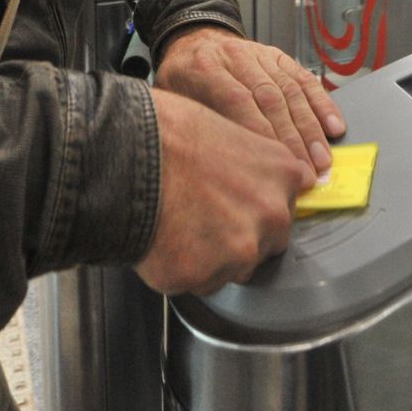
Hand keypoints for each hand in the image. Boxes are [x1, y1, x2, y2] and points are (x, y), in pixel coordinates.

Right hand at [135, 88, 301, 295]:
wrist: (126, 154)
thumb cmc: (169, 133)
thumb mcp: (231, 128)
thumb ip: (260, 162)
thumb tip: (273, 177)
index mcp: (282, 174)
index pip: (285, 205)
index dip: (256, 206)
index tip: (235, 202)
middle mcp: (272, 216)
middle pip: (266, 244)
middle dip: (240, 237)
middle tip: (203, 215)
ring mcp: (239, 251)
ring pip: (232, 269)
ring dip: (211, 256)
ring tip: (178, 224)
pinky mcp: (202, 276)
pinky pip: (196, 282)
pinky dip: (180, 267)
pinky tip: (162, 239)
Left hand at [156, 26, 344, 186]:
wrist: (192, 40)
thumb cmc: (182, 80)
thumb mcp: (172, 100)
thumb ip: (194, 124)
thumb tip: (219, 165)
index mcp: (204, 67)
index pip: (237, 100)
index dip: (260, 132)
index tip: (275, 163)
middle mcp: (236, 56)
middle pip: (270, 98)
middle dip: (292, 139)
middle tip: (306, 172)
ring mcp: (261, 55)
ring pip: (291, 91)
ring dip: (311, 128)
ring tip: (322, 159)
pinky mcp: (280, 57)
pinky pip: (305, 80)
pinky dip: (322, 105)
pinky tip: (334, 126)